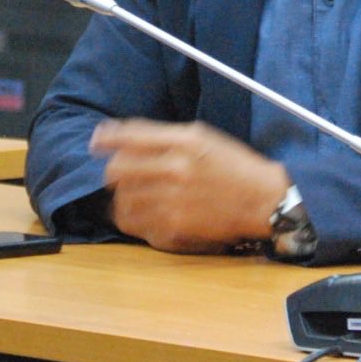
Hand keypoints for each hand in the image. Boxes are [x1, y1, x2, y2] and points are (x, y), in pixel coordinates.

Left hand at [89, 119, 290, 254]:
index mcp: (184, 141)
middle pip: (118, 169)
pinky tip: (142, 215)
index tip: (96, 142)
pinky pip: (136, 223)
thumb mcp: (204, 137)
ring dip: (122, 197)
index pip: (130, 135)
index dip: (107, 138)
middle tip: (118, 176)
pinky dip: (133, 218)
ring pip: (123, 199)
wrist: (264, 200)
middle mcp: (176, 167)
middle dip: (112, 171)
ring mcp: (174, 199)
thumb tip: (124, 136)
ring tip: (133, 197)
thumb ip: (166, 136)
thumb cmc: (235, 166)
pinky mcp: (175, 225)